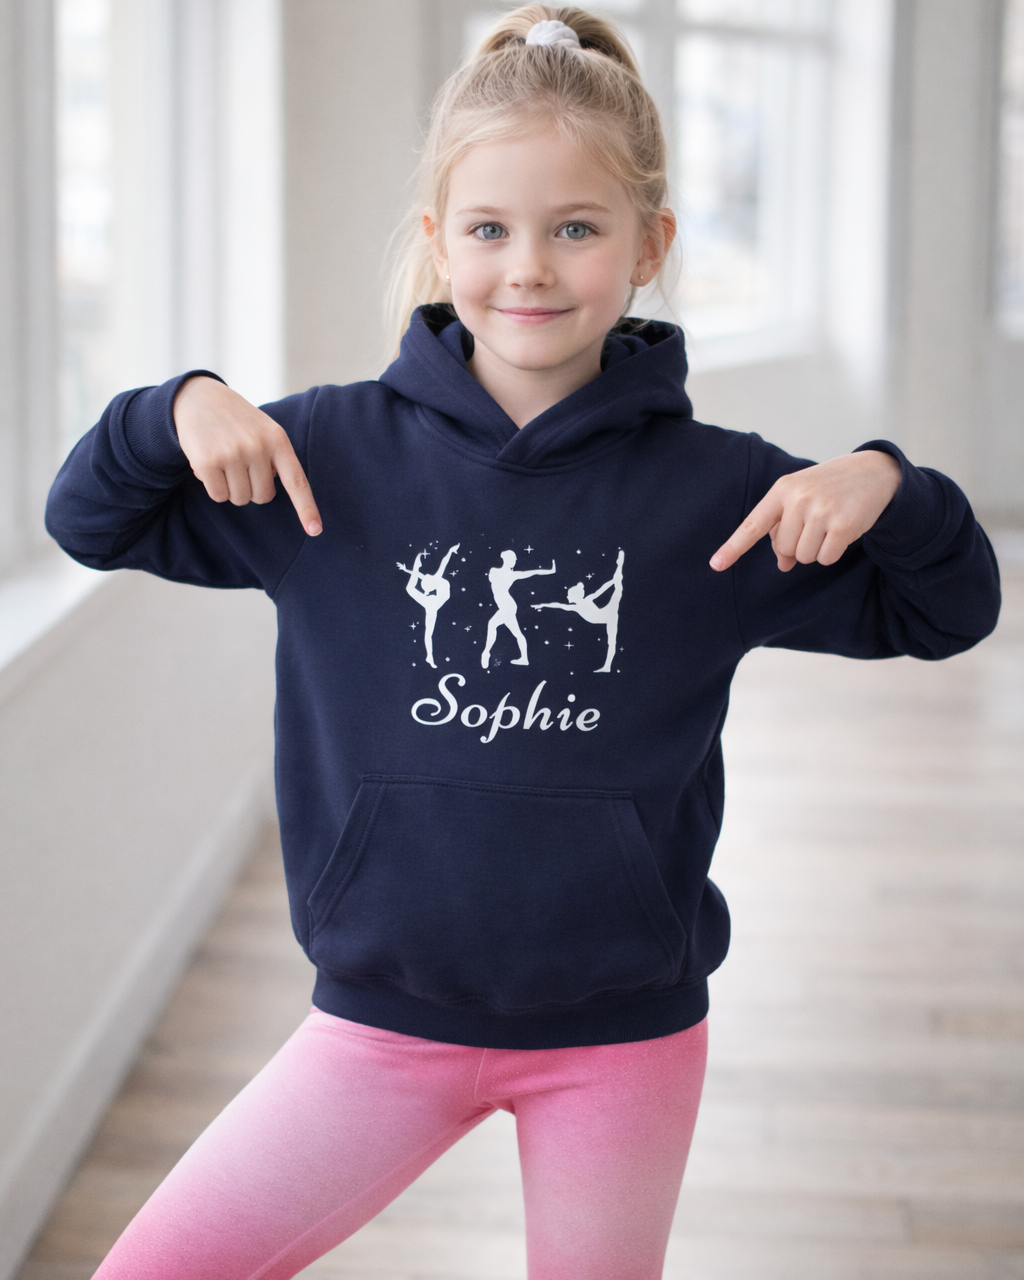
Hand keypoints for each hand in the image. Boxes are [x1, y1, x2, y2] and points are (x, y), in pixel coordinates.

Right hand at [173, 376, 321, 535]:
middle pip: (262, 497)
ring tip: (224, 460)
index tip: (315, 531)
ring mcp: (232, 454)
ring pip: (239, 499)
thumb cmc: (238, 421)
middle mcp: (258, 447)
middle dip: (251, 488)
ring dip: (231, 488)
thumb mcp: (265, 430)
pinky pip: (218, 496)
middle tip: (240, 464)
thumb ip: (276, 459)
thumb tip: (269, 492)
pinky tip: (209, 464)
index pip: (297, 481)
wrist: (199, 398)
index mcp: (278, 440)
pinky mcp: (207, 461)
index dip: (306, 508)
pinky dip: (213, 487)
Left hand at [710, 450, 900, 572]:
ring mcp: (821, 511)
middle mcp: (798, 499)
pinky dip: (832, 552)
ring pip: (803, 557)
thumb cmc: (828, 488)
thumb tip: (782, 565)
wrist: (873, 472)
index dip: (733, 548)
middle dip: (796, 545)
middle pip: (783, 548)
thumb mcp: (801, 500)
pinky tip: (842, 531)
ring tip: (829, 525)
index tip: (716, 565)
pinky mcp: (842, 525)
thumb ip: (784, 529)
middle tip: (815, 525)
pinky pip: (825, 559)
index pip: (753, 525)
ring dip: (815, 549)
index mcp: (782, 490)